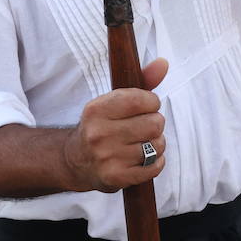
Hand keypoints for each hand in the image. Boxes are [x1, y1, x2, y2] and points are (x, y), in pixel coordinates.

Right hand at [62, 58, 167, 192]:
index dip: (151, 103)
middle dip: (155, 124)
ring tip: (142, 144)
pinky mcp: (116, 178)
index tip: (144, 107)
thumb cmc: (102, 125)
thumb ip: (142, 81)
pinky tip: (144, 159)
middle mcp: (99, 133)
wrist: (76, 161)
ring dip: (156, 145)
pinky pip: (155, 167)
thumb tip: (164, 63)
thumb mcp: (114, 100)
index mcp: (96, 109)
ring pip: (157, 146)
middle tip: (143, 128)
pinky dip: (156, 162)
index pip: (143, 100)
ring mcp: (107, 158)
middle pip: (155, 123)